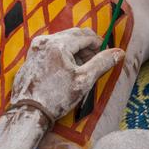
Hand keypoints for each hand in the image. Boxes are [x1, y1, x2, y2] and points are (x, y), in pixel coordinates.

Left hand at [10, 28, 124, 122]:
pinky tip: (69, 70)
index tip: (107, 54)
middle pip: (74, 35)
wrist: (28, 112)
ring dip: (77, 50)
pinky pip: (53, 47)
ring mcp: (36, 47)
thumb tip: (119, 52)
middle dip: (88, 46)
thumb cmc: (56, 97)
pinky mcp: (32, 55)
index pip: (85, 35)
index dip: (99, 44)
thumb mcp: (84, 80)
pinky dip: (64, 53)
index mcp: (57, 44)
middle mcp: (45, 40)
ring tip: (83, 68)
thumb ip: (102, 63)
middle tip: (96, 61)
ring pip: (64, 40)